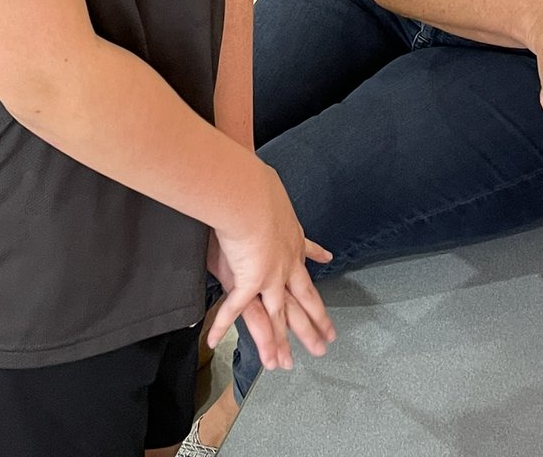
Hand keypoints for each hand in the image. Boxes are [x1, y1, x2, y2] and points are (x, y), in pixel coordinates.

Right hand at [205, 165, 334, 370]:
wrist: (246, 190)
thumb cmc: (254, 185)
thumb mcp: (268, 192)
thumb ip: (266, 195)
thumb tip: (259, 177)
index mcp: (291, 240)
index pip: (306, 261)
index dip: (316, 274)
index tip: (327, 276)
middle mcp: (286, 263)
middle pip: (304, 299)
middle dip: (315, 323)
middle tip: (327, 343)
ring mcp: (269, 276)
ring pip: (279, 316)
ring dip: (282, 342)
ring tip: (287, 364)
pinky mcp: (247, 280)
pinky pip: (234, 311)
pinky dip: (223, 326)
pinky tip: (214, 340)